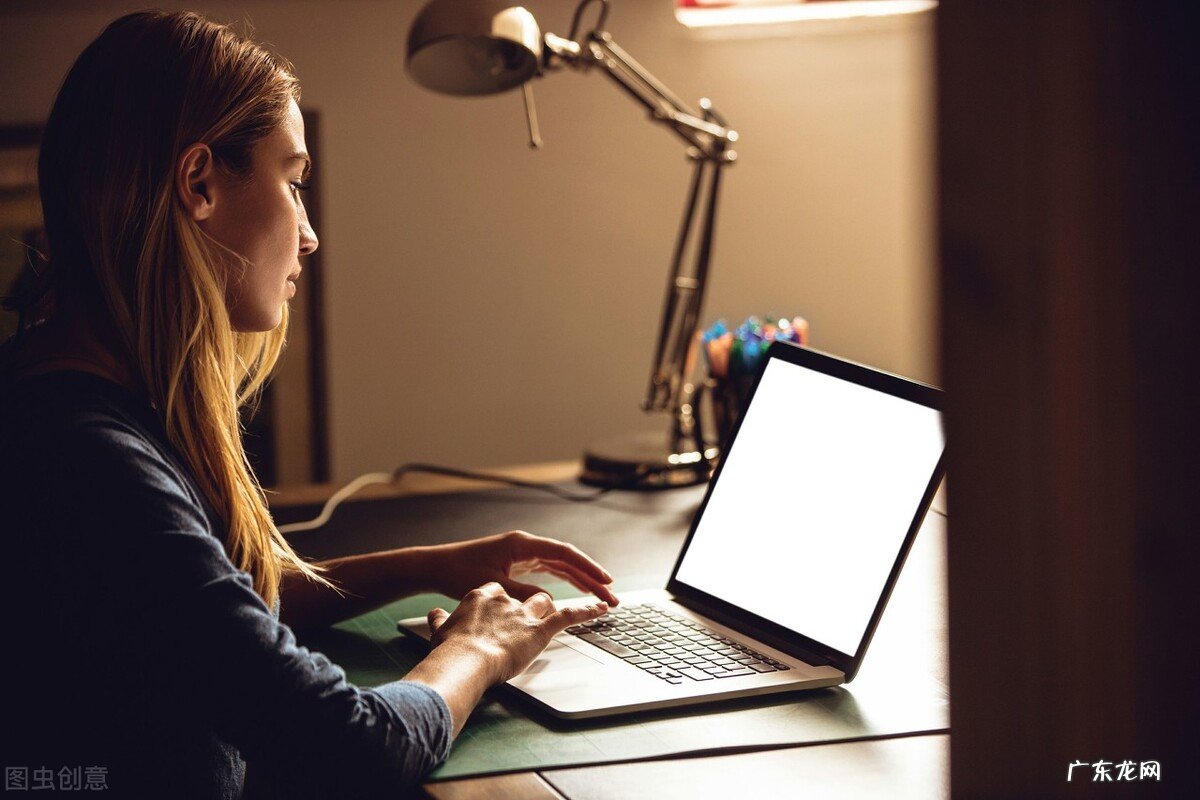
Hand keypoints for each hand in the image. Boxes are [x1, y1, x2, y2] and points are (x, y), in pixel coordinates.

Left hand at [427, 530, 618, 606]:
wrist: (437, 567)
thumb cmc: (459, 572)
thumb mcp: (495, 586)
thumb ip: (523, 594)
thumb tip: (548, 602)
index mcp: (522, 544)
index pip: (564, 554)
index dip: (588, 567)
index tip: (606, 580)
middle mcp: (526, 545)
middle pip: (567, 560)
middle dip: (591, 578)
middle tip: (611, 596)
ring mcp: (523, 554)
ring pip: (561, 566)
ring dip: (582, 580)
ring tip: (601, 596)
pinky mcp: (518, 563)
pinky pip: (550, 570)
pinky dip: (566, 580)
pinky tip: (579, 589)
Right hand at [427, 582, 608, 683]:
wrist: (463, 660)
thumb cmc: (450, 651)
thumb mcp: (439, 631)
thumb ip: (439, 621)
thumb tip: (435, 615)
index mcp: (480, 596)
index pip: (497, 591)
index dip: (501, 604)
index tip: (498, 614)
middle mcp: (505, 599)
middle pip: (523, 596)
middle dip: (526, 608)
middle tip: (523, 623)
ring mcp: (524, 613)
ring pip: (544, 602)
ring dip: (549, 611)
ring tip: (551, 619)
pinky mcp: (540, 629)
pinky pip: (569, 615)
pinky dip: (586, 610)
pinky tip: (600, 606)